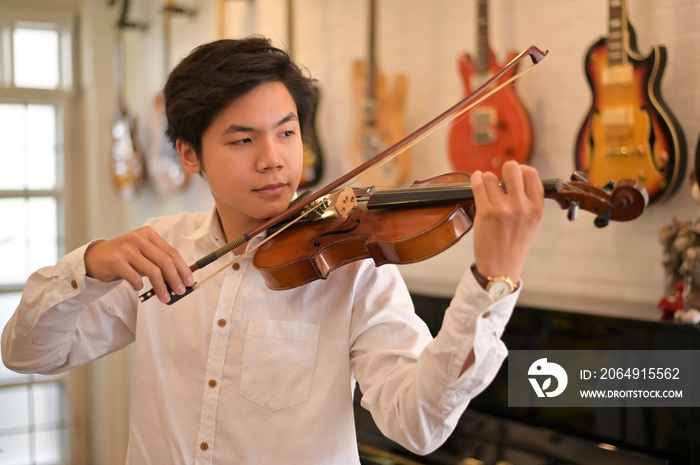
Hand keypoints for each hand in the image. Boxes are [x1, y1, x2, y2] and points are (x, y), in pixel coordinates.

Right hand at [84, 226, 193, 302]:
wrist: (95, 257)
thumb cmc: (124, 257)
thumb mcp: (143, 253)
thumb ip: (159, 261)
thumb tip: (180, 279)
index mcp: (148, 234)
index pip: (172, 252)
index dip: (183, 268)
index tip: (190, 281)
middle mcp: (138, 238)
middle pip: (165, 262)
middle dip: (176, 279)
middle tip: (181, 291)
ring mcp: (126, 248)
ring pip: (153, 271)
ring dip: (161, 288)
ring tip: (165, 298)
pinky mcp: (116, 261)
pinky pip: (136, 278)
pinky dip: (140, 286)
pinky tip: (139, 287)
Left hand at [470, 161, 543, 281]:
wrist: (501, 267)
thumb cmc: (515, 243)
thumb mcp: (533, 221)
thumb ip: (529, 199)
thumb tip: (519, 174)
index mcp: (537, 207)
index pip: (530, 172)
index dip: (520, 170)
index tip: (512, 177)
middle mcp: (522, 206)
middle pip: (512, 168)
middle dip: (504, 171)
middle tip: (500, 180)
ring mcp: (503, 209)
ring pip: (491, 177)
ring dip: (487, 180)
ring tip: (487, 190)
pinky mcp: (485, 213)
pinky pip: (478, 185)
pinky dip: (476, 179)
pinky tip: (476, 179)